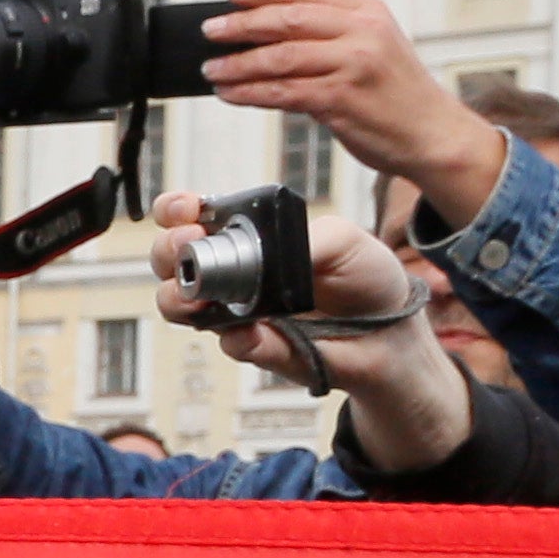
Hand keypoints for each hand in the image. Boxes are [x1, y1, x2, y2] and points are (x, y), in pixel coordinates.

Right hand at [150, 189, 472, 468]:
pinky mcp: (253, 346)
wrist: (390, 331)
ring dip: (177, 299)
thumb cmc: (366, 278)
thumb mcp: (342, 238)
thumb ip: (303, 238)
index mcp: (247, 235)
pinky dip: (234, 337)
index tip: (186, 211)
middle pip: (171, 259)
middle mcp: (231, 271)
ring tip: (198, 299)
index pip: (193, 217)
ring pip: (179, 304)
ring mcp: (235, 311)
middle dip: (168, 251)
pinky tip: (251, 330)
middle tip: (187, 246)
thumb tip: (265, 256)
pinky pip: (228, 343)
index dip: (177, 211)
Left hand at [194, 0, 505, 228]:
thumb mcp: (372, 47)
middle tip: (210, 31)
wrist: (432, 133)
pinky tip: (231, 94)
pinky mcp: (342, 98)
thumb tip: (263, 35)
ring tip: (212, 69)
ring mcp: (354, 63)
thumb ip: (329, 36)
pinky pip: (283, 92)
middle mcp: (362, 31)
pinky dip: (250, 92)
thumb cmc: (394, 94)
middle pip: (287, 19)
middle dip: (242, 24)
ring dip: (238, 64)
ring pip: (280, 57)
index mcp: (367, 11)